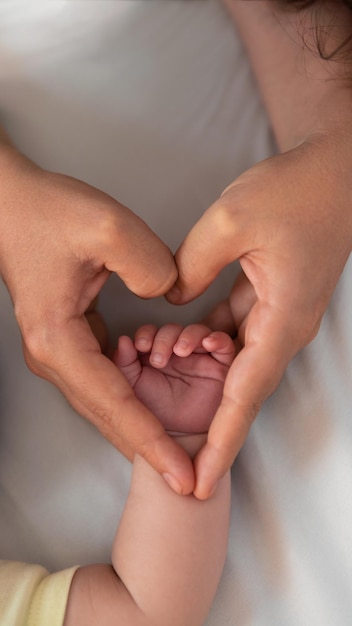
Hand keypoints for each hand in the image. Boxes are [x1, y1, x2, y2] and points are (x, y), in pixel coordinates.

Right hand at [0, 141, 194, 493]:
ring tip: (178, 457)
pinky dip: (131, 402)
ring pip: (105, 404)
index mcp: (60, 340)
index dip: (152, 440)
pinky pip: (105, 382)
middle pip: (107, 416)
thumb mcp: (109, 228)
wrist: (14, 205)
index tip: (183, 473)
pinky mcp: (69, 340)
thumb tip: (171, 300)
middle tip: (189, 480)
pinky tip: (155, 413)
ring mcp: (59, 351)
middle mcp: (54, 357)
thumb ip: (151, 268)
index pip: (114, 403)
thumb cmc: (52, 214)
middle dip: (149, 449)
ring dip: (140, 430)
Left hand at [113, 323, 234, 433]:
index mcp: (157, 355)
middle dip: (164, 338)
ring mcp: (201, 359)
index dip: (146, 334)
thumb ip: (124, 364)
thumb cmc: (156, 417)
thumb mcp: (131, 388)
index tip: (140, 346)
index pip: (152, 333)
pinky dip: (216, 339)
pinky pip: (223, 344)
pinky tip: (207, 344)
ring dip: (187, 336)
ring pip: (197, 332)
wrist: (179, 443)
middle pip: (173, 330)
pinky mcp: (222, 367)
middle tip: (158, 358)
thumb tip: (123, 340)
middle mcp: (179, 355)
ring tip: (180, 351)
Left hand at [167, 134, 351, 497]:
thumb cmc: (294, 192)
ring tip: (156, 368)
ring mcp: (279, 316)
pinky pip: (234, 333)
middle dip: (208, 425)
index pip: (246, 395)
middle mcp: (284, 328)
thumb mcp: (230, 221)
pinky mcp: (271, 301)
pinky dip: (205, 341)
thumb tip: (173, 299)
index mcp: (282, 320)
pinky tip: (175, 335)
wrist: (336, 172)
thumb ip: (192, 267)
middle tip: (174, 459)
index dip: (222, 441)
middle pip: (241, 390)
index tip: (203, 482)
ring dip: (198, 370)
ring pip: (234, 361)